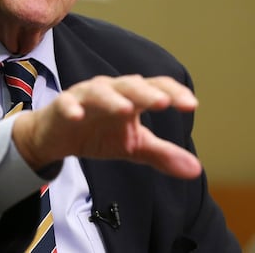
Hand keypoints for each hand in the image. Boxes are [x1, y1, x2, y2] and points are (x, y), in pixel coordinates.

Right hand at [12, 74, 201, 178]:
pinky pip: (66, 103)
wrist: (58, 137)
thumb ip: (162, 154)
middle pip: (129, 85)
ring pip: (99, 91)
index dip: (173, 93)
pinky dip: (72, 107)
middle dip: (146, 93)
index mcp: (131, 97)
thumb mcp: (133, 146)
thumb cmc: (98, 133)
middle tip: (162, 102)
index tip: (191, 105)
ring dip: (112, 99)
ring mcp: (85, 96)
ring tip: (126, 110)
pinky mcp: (62, 105)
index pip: (155, 88)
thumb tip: (197, 169)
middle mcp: (110, 90)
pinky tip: (78, 116)